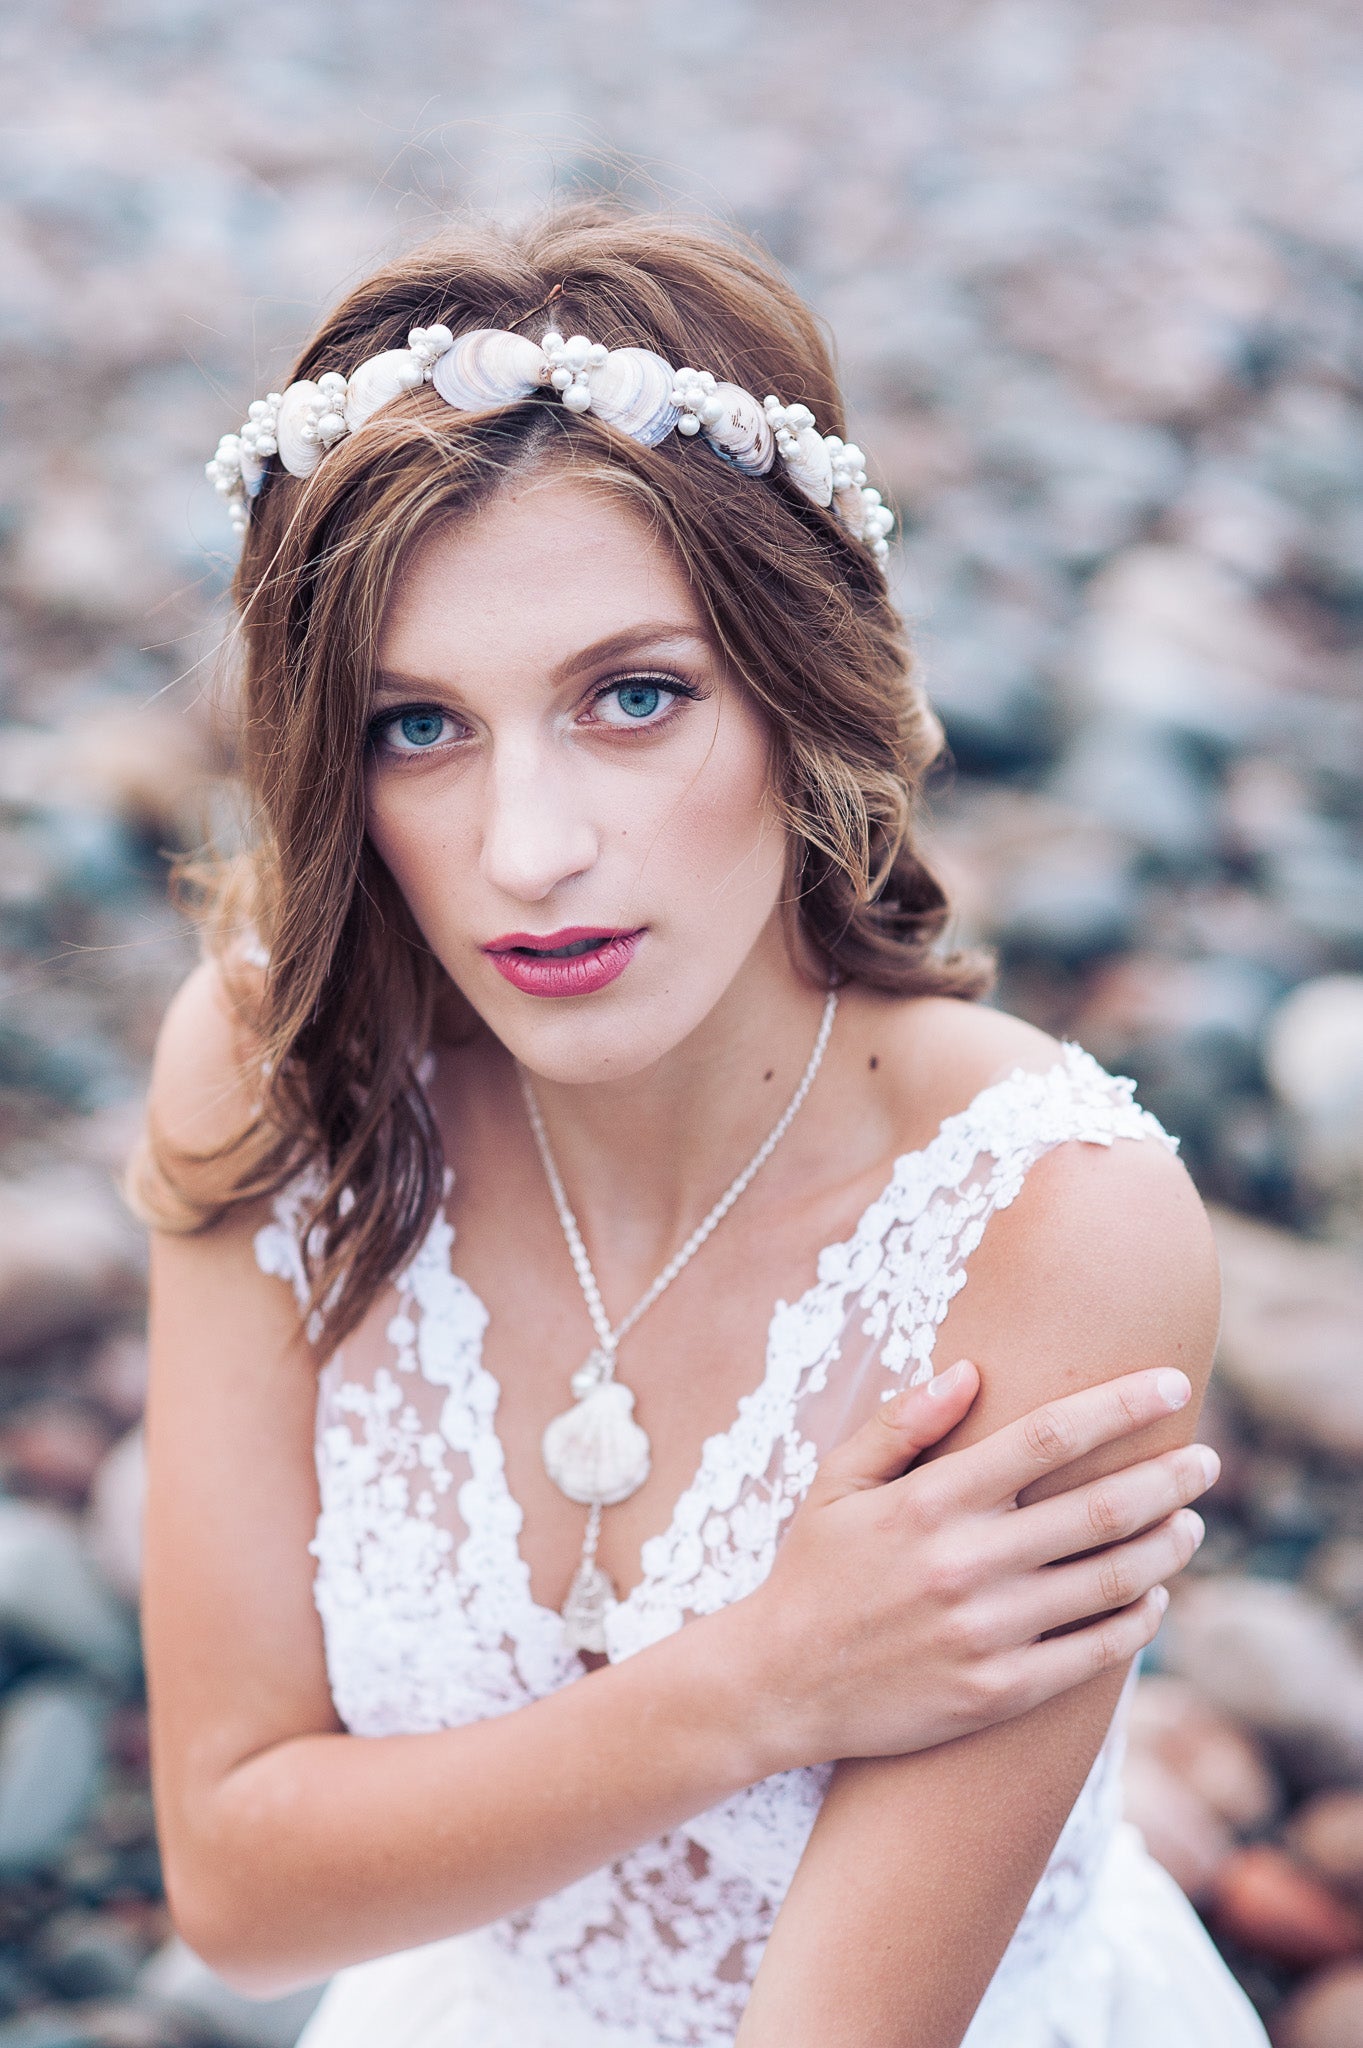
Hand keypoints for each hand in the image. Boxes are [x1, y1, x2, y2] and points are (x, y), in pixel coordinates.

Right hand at [746, 1360, 1215, 1771]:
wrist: (780, 1684)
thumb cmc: (814, 1570)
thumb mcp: (836, 1482)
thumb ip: (902, 1424)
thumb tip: (969, 1371)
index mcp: (930, 1500)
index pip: (1048, 1437)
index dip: (1121, 1406)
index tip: (1171, 1383)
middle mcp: (965, 1562)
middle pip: (1099, 1509)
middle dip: (1168, 1477)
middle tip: (1206, 1460)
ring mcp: (986, 1632)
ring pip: (1110, 1581)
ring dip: (1165, 1546)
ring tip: (1190, 1523)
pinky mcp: (998, 1693)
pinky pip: (1093, 1651)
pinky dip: (1137, 1620)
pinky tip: (1154, 1596)